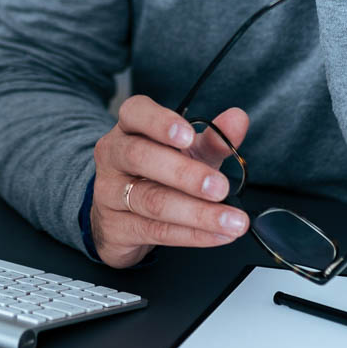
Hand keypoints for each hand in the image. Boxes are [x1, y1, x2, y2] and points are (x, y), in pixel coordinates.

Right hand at [88, 95, 250, 268]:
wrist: (123, 217)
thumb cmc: (157, 174)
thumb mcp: (189, 153)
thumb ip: (214, 138)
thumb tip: (238, 119)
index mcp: (130, 127)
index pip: (135, 112)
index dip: (160, 122)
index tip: (189, 136)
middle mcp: (113, 155)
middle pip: (140, 157)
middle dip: (185, 174)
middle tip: (221, 187)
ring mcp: (108, 192)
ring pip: (151, 200)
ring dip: (197, 213)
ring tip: (232, 221)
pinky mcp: (115, 227)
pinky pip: (155, 231)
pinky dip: (191, 235)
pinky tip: (217, 235)